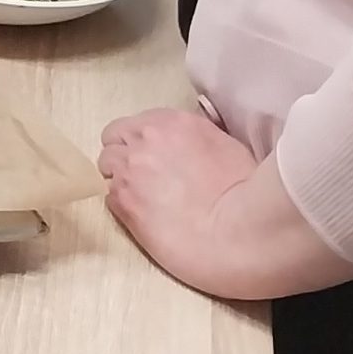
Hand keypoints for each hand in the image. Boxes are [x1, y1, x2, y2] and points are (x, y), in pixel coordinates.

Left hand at [99, 108, 352, 300]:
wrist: (241, 231)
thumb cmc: (247, 194)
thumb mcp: (227, 147)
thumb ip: (197, 139)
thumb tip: (190, 146)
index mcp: (172, 122)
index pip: (134, 125)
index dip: (140, 143)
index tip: (154, 160)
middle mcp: (144, 139)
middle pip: (113, 141)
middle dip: (124, 157)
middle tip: (145, 181)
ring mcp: (129, 169)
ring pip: (105, 168)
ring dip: (120, 180)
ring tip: (144, 202)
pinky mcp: (122, 201)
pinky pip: (108, 197)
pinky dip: (121, 205)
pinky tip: (144, 219)